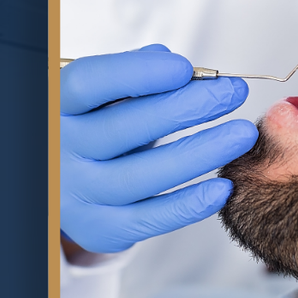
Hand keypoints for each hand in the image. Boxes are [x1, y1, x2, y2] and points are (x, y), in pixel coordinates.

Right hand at [60, 46, 257, 254]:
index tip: (185, 68)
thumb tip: (180, 68)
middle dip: (186, 108)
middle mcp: (60, 149)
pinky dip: (188, 205)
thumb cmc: (93, 123)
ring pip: (141, 177)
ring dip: (200, 154)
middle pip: (123, 129)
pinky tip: (221, 187)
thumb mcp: (102, 93)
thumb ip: (135, 73)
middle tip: (232, 93)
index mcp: (56, 104)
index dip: (137, 74)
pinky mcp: (99, 229)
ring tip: (240, 135)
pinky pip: (148, 219)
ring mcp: (77, 193)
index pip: (89, 84)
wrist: (63, 177)